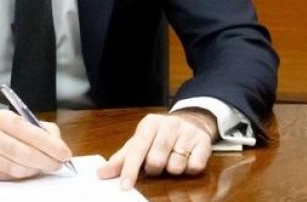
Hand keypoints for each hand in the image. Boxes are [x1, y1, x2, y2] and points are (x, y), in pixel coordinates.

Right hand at [0, 110, 71, 179]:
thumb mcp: (11, 118)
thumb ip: (37, 127)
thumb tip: (57, 143)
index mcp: (1, 119)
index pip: (31, 133)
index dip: (51, 146)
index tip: (65, 154)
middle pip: (25, 154)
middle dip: (47, 161)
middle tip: (59, 165)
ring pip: (17, 169)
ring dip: (35, 170)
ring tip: (45, 166)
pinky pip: (6, 177)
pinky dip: (21, 175)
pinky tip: (27, 169)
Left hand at [97, 108, 217, 188]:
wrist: (192, 120)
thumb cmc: (160, 135)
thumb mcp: (140, 141)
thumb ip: (121, 159)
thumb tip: (102, 174)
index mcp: (150, 124)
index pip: (137, 149)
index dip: (130, 169)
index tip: (125, 186)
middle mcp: (169, 124)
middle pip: (156, 160)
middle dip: (155, 169)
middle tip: (157, 163)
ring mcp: (188, 132)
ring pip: (176, 165)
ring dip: (172, 168)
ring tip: (173, 158)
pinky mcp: (204, 141)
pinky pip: (194, 166)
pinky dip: (188, 169)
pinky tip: (187, 159)